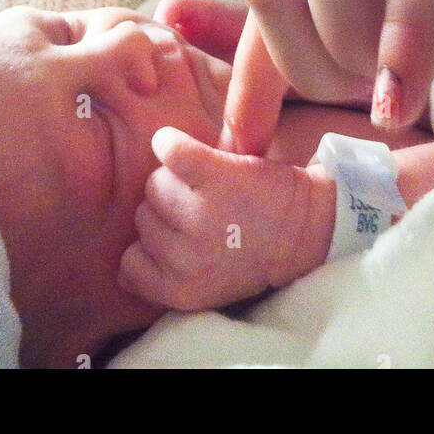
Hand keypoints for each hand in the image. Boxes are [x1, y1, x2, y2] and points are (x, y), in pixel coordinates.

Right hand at [117, 127, 327, 310]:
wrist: (309, 227)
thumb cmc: (257, 252)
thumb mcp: (207, 285)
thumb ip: (166, 276)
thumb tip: (124, 263)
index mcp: (181, 291)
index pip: (130, 262)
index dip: (153, 244)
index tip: (178, 237)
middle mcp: (186, 258)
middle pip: (144, 216)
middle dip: (170, 209)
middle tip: (205, 209)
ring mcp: (199, 215)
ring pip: (155, 185)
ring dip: (176, 179)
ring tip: (208, 186)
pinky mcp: (214, 175)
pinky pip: (170, 151)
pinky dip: (171, 142)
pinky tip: (177, 144)